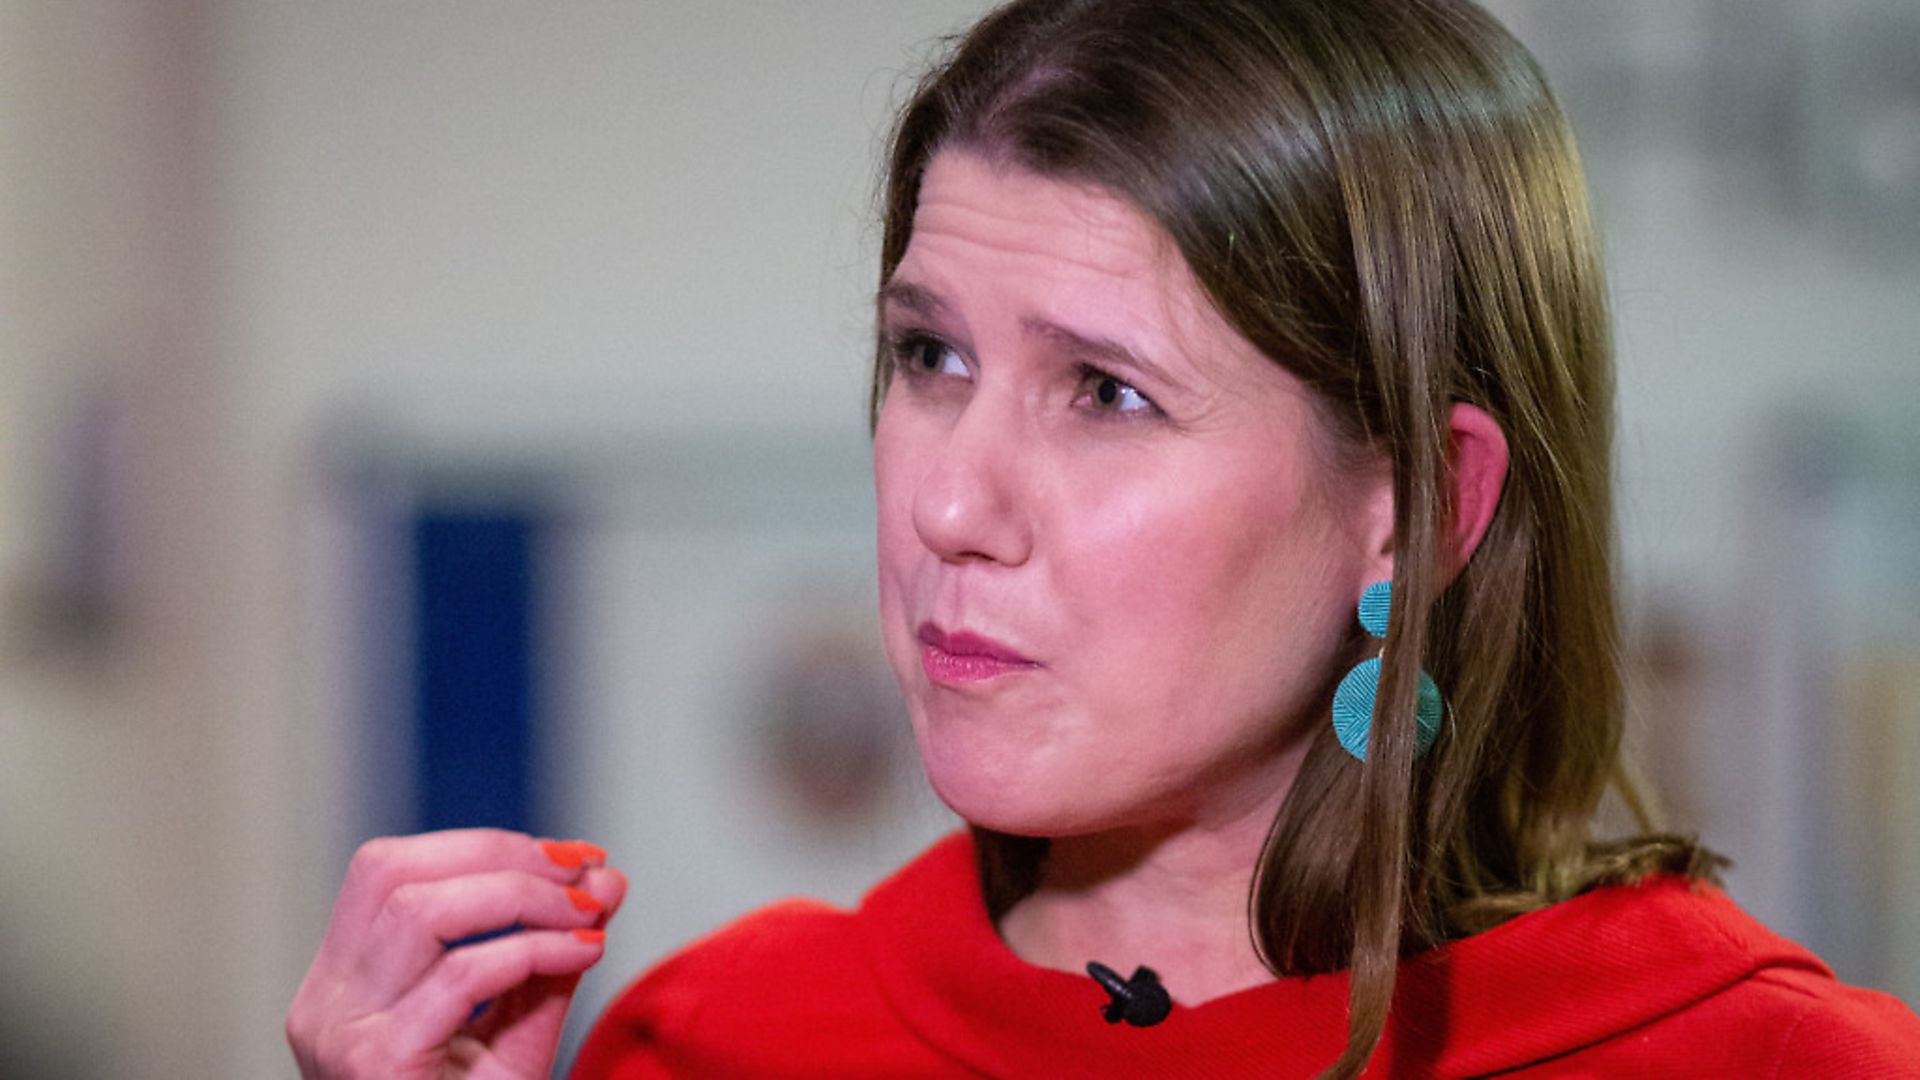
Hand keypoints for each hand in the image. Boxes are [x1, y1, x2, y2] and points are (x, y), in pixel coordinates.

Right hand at [287, 829, 627, 1078]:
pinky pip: (459, 978)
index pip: (385, 870)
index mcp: (341, 984)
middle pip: (392, 874)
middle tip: (586, 878)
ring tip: (587, 914)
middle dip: (503, 858)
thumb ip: (551, 951)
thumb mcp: (515, 1027)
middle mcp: (323, 1004)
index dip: (482, 846)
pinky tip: (583, 955)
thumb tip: (604, 877)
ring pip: (420, 911)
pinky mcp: (374, 1067)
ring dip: (522, 897)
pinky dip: (533, 950)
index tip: (572, 856)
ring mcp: (338, 1036)